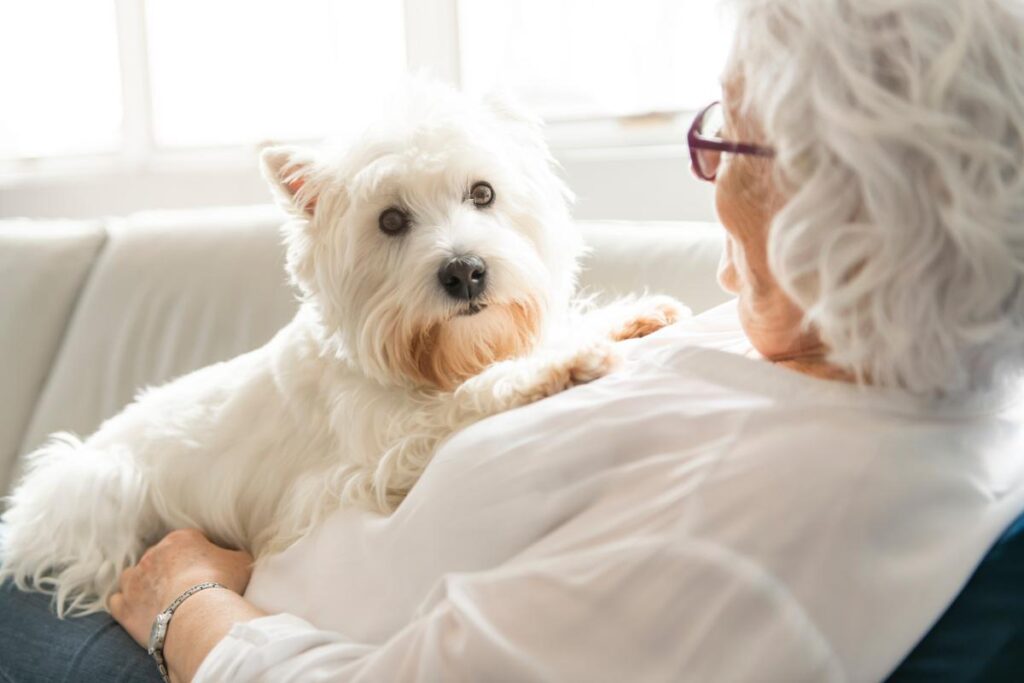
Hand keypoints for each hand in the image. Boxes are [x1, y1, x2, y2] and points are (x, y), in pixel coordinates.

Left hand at [109, 528, 253, 647]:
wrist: (197, 613)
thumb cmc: (221, 583)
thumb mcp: (241, 561)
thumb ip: (234, 554)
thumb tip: (234, 556)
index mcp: (181, 539)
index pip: (187, 541)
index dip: (197, 555)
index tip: (206, 570)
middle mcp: (153, 554)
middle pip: (159, 558)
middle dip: (169, 570)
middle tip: (185, 587)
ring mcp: (134, 580)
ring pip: (133, 576)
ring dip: (142, 584)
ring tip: (160, 599)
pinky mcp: (124, 606)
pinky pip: (117, 601)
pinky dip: (126, 604)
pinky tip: (140, 611)